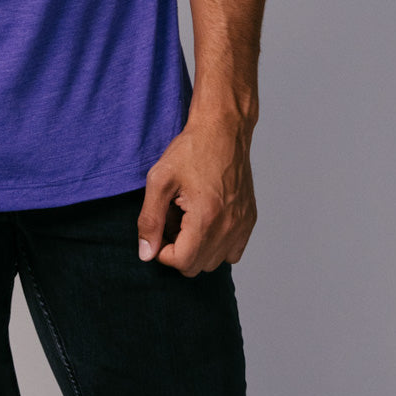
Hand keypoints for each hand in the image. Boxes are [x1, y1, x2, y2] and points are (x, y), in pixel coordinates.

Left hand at [137, 116, 256, 276]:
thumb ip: (149, 220)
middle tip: (172, 219)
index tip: (159, 228)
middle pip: (196, 266)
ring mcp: (242, 225)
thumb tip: (146, 253)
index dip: (162, 251)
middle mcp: (229, 227)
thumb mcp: (159, 180)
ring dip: (197, 248)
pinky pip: (232, 252)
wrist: (222, 129)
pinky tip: (206, 219)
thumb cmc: (190, 150)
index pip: (181, 263)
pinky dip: (217, 244)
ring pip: (215, 262)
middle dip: (178, 249)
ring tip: (189, 217)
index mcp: (206, 218)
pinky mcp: (249, 220)